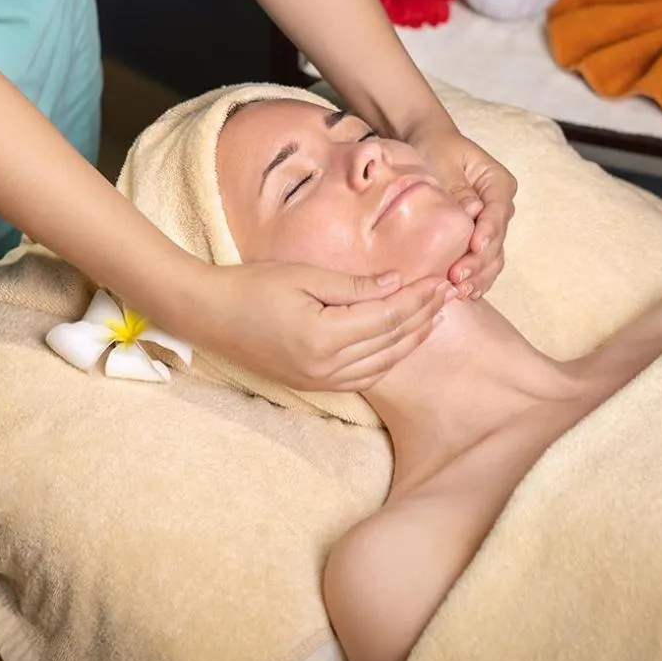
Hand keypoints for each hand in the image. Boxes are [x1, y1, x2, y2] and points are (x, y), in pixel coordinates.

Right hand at [201, 262, 454, 390]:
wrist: (211, 315)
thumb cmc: (253, 286)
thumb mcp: (303, 276)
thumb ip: (353, 285)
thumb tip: (396, 283)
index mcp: (324, 337)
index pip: (387, 318)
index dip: (417, 299)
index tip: (440, 280)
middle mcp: (327, 367)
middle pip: (390, 342)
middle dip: (423, 317)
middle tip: (449, 295)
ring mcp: (320, 381)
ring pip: (383, 364)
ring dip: (411, 340)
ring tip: (435, 317)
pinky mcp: (314, 384)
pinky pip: (364, 376)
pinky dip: (389, 358)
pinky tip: (402, 342)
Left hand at [407, 123, 516, 298]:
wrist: (428, 144)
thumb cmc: (435, 148)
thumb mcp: (443, 161)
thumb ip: (458, 187)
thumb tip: (472, 212)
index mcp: (498, 183)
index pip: (498, 211)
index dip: (488, 231)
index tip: (475, 246)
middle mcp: (501, 205)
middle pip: (497, 239)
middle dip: (480, 261)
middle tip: (459, 277)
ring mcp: (492, 223)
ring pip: (494, 255)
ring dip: (480, 275)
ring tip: (461, 291)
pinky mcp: (479, 236)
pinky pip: (484, 260)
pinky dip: (477, 277)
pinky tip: (465, 293)